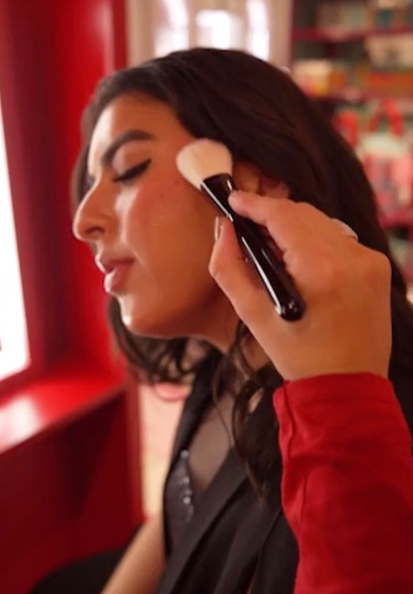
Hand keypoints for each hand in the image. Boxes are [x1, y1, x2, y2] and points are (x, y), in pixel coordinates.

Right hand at [209, 191, 391, 380]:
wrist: (346, 384)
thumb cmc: (297, 355)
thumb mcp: (252, 315)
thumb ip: (230, 268)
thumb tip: (224, 229)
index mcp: (320, 270)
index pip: (284, 216)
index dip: (255, 204)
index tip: (234, 199)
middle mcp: (351, 258)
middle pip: (304, 214)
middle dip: (273, 214)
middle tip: (246, 225)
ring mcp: (369, 261)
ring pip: (323, 223)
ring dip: (294, 227)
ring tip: (271, 247)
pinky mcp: (378, 268)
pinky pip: (340, 239)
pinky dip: (316, 242)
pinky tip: (300, 262)